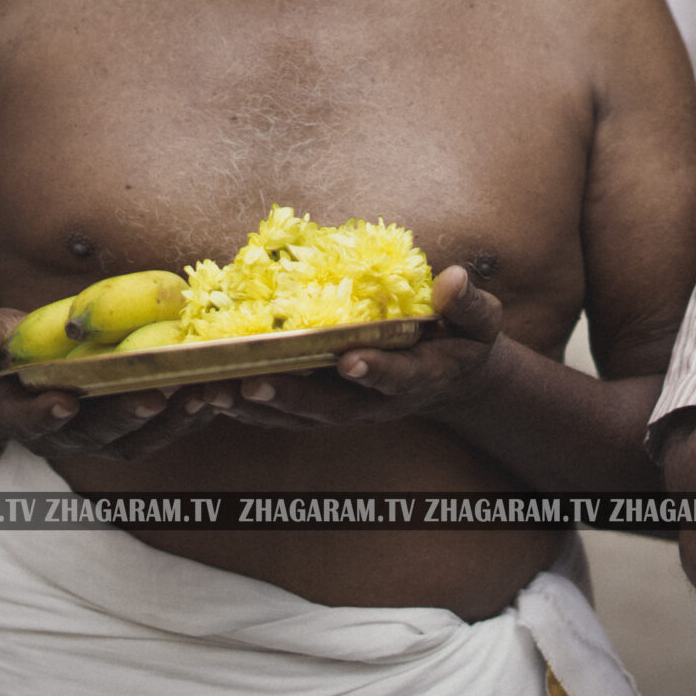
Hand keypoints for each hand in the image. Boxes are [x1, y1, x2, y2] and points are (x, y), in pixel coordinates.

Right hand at [0, 308, 227, 461]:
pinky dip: (196, 412)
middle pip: (98, 435)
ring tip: (204, 393)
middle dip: (127, 416)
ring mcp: (106, 438)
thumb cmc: (4, 352)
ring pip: (142, 439)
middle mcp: (67, 436)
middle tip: (154, 396)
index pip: (33, 423)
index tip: (66, 403)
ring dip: (175, 419)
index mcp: (23, 416)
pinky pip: (170, 427)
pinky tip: (223, 389)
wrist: (23, 377)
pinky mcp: (140, 429)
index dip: (48, 416)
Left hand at [229, 266, 506, 428]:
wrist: (450, 377)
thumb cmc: (463, 341)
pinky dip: (250, 410)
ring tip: (217, 391)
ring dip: (259, 406)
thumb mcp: (480, 322)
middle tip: (254, 381)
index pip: (397, 377)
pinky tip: (214, 395)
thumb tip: (453, 278)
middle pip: (332, 407)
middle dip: (293, 395)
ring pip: (299, 417)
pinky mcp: (325, 411)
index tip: (351, 361)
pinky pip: (284, 417)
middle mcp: (378, 402)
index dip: (375, 371)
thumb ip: (469, 305)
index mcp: (419, 376)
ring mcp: (348, 410)